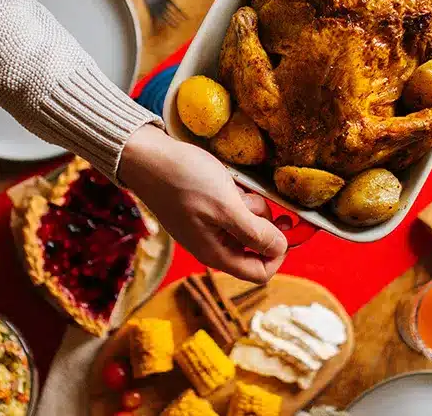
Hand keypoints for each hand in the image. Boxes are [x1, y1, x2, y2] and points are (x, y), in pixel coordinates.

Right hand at [119, 125, 286, 282]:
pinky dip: (236, 197)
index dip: (278, 253)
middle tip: (253, 200)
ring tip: (235, 189)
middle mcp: (213, 246)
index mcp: (217, 254)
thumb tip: (281, 249)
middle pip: (255, 248)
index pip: (260, 272)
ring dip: (249, 207)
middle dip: (262, 224)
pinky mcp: (205, 210)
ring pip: (246, 226)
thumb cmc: (184, 182)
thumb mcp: (227, 208)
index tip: (284, 227)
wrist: (148, 158)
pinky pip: (232, 210)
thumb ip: (256, 233)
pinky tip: (225, 183)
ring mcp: (208, 227)